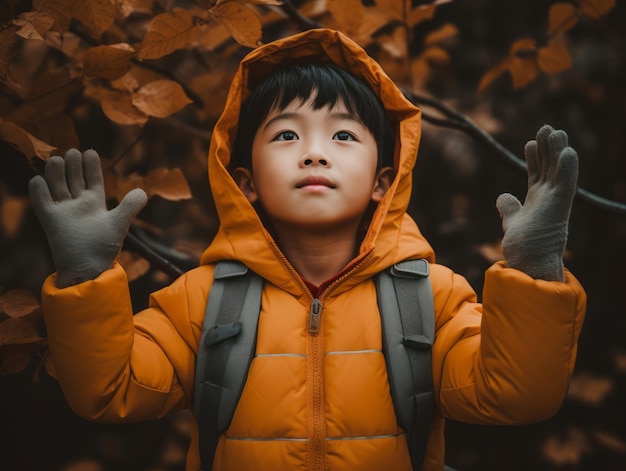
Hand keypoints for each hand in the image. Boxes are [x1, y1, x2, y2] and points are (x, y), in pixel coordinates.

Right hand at [29, 149, 146, 287]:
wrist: (87, 266)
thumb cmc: (104, 247)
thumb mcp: (120, 223)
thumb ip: (130, 206)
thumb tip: (142, 191)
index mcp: (95, 203)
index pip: (93, 179)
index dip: (91, 166)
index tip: (91, 152)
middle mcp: (78, 204)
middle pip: (74, 178)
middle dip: (73, 165)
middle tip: (73, 152)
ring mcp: (63, 211)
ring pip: (57, 185)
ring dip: (56, 172)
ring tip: (57, 160)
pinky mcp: (50, 219)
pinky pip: (41, 201)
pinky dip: (38, 190)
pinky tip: (38, 180)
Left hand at [496, 125, 578, 280]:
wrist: (528, 264)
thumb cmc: (523, 248)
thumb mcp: (513, 222)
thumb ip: (510, 208)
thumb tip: (503, 197)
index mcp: (538, 202)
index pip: (537, 174)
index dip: (534, 158)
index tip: (530, 142)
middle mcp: (549, 200)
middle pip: (549, 167)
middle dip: (547, 148)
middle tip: (545, 128)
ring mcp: (555, 202)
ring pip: (558, 170)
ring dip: (557, 150)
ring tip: (554, 131)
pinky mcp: (559, 208)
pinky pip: (566, 184)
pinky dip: (568, 168)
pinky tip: (567, 151)